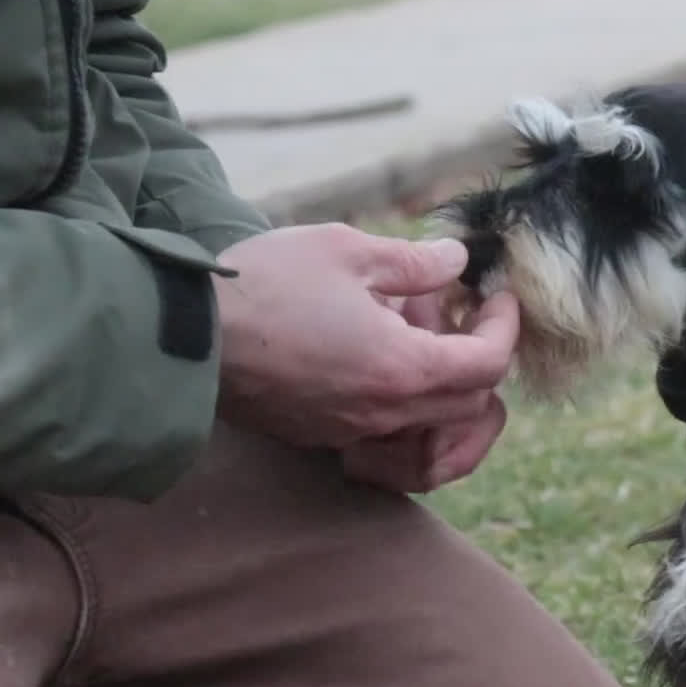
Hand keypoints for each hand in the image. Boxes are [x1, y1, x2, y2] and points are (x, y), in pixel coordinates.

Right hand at [211, 223, 517, 452]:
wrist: (181, 335)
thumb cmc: (263, 285)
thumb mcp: (346, 251)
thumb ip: (413, 262)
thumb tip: (455, 263)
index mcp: (403, 369)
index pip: (488, 365)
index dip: (504, 327)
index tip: (497, 295)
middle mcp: (386, 412)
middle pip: (470, 402)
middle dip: (477, 354)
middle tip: (451, 308)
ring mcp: (353, 431)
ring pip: (429, 420)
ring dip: (438, 378)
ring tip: (406, 325)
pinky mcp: (322, 436)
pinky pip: (387, 429)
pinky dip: (400, 395)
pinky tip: (370, 346)